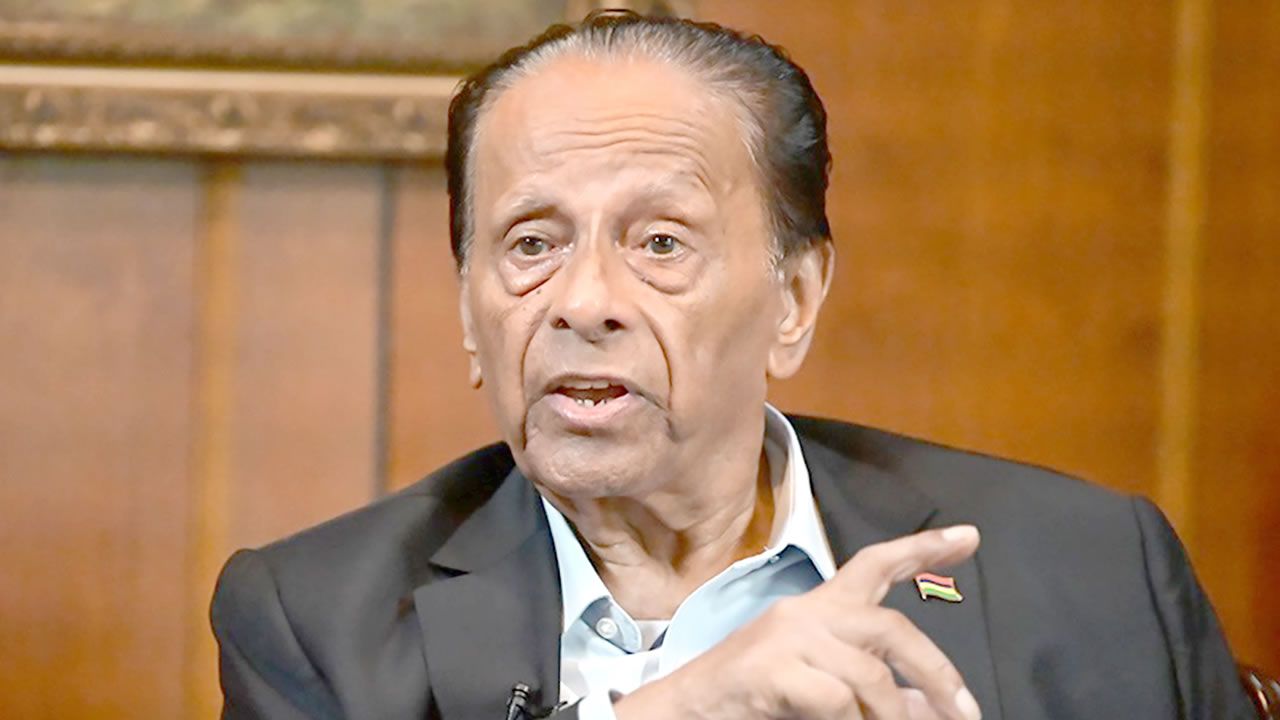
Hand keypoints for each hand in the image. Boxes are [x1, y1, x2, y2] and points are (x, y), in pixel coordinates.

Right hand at [612, 525, 982, 719]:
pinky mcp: (770, 669)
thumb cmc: (754, 696)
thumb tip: (926, 700)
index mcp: (819, 610)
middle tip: (965, 710)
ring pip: (870, 671)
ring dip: (896, 713)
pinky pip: (837, 698)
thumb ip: (870, 683)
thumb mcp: (820, 685)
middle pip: (889, 623)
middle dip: (935, 668)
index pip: (874, 565)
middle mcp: (806, 612)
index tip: (969, 537)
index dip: (923, 548)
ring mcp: (787, 638)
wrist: (686, 709)